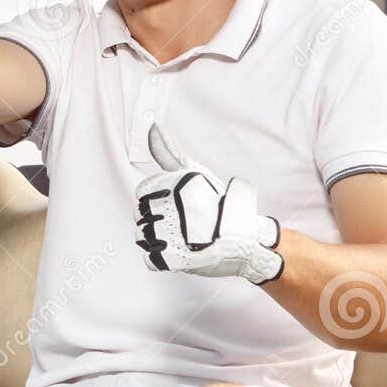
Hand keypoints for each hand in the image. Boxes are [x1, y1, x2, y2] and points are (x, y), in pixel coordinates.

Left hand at [133, 123, 283, 283]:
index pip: (141, 194)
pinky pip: (151, 260)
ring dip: (157, 240)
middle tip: (180, 223)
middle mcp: (175, 209)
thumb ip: (169, 152)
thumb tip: (152, 126)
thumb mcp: (195, 173)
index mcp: (177, 186)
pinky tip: (178, 252)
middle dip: (156, 220)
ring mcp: (175, 235)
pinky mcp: (177, 260)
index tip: (174, 204)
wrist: (246, 240)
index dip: (154, 201)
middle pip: (140, 216)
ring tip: (180, 237)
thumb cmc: (218, 204)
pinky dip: (161, 259)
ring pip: (143, 237)